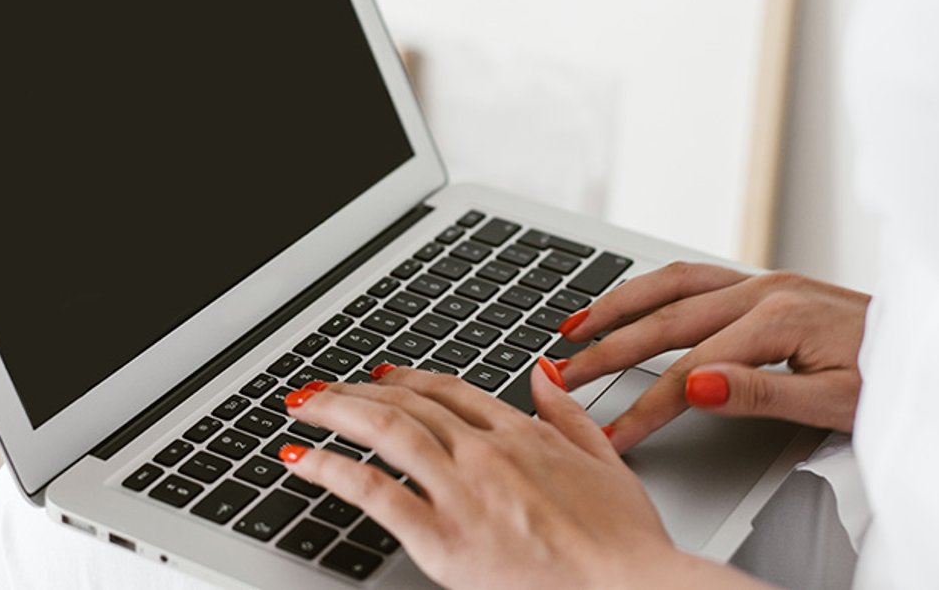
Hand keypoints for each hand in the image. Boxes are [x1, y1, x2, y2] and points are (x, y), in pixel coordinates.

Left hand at [280, 363, 761, 588]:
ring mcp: (462, 491)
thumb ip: (567, 412)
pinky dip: (331, 470)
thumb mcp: (606, 461)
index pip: (449, 390)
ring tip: (302, 407)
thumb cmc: (627, 544)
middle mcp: (485, 452)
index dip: (407, 377)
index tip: (383, 375)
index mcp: (521, 434)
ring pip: (384, 431)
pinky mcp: (444, 537)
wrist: (636, 589)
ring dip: (334, 412)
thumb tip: (541, 371)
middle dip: (357, 390)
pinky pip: (373, 491)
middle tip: (324, 388)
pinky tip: (303, 460)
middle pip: (407, 402)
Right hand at [557, 262, 869, 452]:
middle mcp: (763, 290)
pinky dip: (649, 288)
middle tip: (563, 376)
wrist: (928, 343)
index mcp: (778, 319)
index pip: (689, 371)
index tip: (612, 435)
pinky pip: (691, 277)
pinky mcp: (764, 284)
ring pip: (669, 286)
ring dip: (615, 306)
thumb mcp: (835, 401)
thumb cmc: (888, 376)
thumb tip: (695, 387)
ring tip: (572, 327)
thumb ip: (760, 392)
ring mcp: (761, 281)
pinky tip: (626, 301)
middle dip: (606, 352)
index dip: (644, 407)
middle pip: (664, 322)